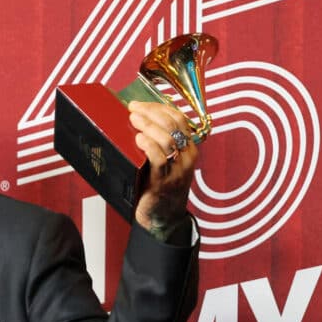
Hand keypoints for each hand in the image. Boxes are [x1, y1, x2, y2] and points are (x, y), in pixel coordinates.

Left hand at [127, 100, 197, 240]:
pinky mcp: (164, 182)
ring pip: (167, 139)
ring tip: (134, 121)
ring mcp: (177, 170)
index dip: (158, 107)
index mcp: (188, 148)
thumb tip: (134, 120)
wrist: (163, 217)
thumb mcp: (164, 160)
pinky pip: (159, 159)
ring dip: (148, 126)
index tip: (139, 104)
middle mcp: (187, 157)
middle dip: (151, 113)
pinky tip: (138, 140)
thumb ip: (156, 142)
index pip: (178, 118)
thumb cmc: (158, 185)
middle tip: (133, 110)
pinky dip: (148, 145)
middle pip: (172, 125)